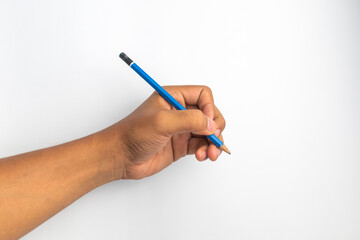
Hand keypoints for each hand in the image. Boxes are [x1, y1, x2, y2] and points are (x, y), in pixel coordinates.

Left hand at [102, 85, 226, 179]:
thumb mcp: (162, 122)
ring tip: (210, 154)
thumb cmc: (132, 134)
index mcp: (173, 97)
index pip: (202, 95)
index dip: (209, 107)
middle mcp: (179, 111)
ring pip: (208, 131)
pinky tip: (202, 156)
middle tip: (213, 138)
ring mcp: (181, 129)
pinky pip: (201, 145)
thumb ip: (189, 120)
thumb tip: (211, 124)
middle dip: (215, 127)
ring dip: (213, 142)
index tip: (207, 122)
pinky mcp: (181, 145)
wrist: (120, 157)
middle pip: (209, 113)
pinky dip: (206, 150)